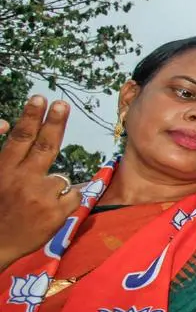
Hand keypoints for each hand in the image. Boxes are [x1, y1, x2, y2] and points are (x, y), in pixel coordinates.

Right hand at [0, 96, 81, 268]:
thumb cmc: (0, 207)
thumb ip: (5, 154)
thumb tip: (1, 123)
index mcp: (4, 170)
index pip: (20, 138)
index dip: (31, 117)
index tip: (40, 98)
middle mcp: (22, 180)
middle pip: (44, 146)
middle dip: (54, 123)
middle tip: (62, 104)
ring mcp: (41, 196)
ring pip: (61, 178)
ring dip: (53, 187)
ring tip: (36, 203)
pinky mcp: (57, 212)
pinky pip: (73, 196)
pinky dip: (65, 201)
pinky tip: (49, 211)